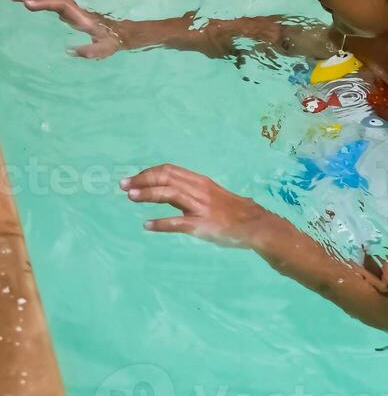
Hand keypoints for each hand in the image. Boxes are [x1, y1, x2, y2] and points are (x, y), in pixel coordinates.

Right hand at [6, 0, 124, 57]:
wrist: (120, 32)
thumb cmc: (111, 42)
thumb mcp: (104, 49)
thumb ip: (91, 51)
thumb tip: (70, 51)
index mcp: (82, 17)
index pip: (62, 6)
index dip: (45, 3)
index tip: (28, 4)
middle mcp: (76, 8)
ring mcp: (73, 6)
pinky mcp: (70, 6)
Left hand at [121, 164, 269, 248]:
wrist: (256, 225)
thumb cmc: (233, 211)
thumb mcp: (212, 194)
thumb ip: (190, 192)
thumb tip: (165, 191)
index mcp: (200, 182)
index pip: (169, 170)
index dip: (148, 172)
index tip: (133, 179)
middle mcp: (199, 190)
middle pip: (166, 178)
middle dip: (142, 180)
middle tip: (124, 186)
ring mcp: (201, 208)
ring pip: (169, 195)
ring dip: (147, 194)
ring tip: (131, 197)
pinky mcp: (203, 225)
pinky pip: (178, 222)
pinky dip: (160, 223)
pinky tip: (147, 225)